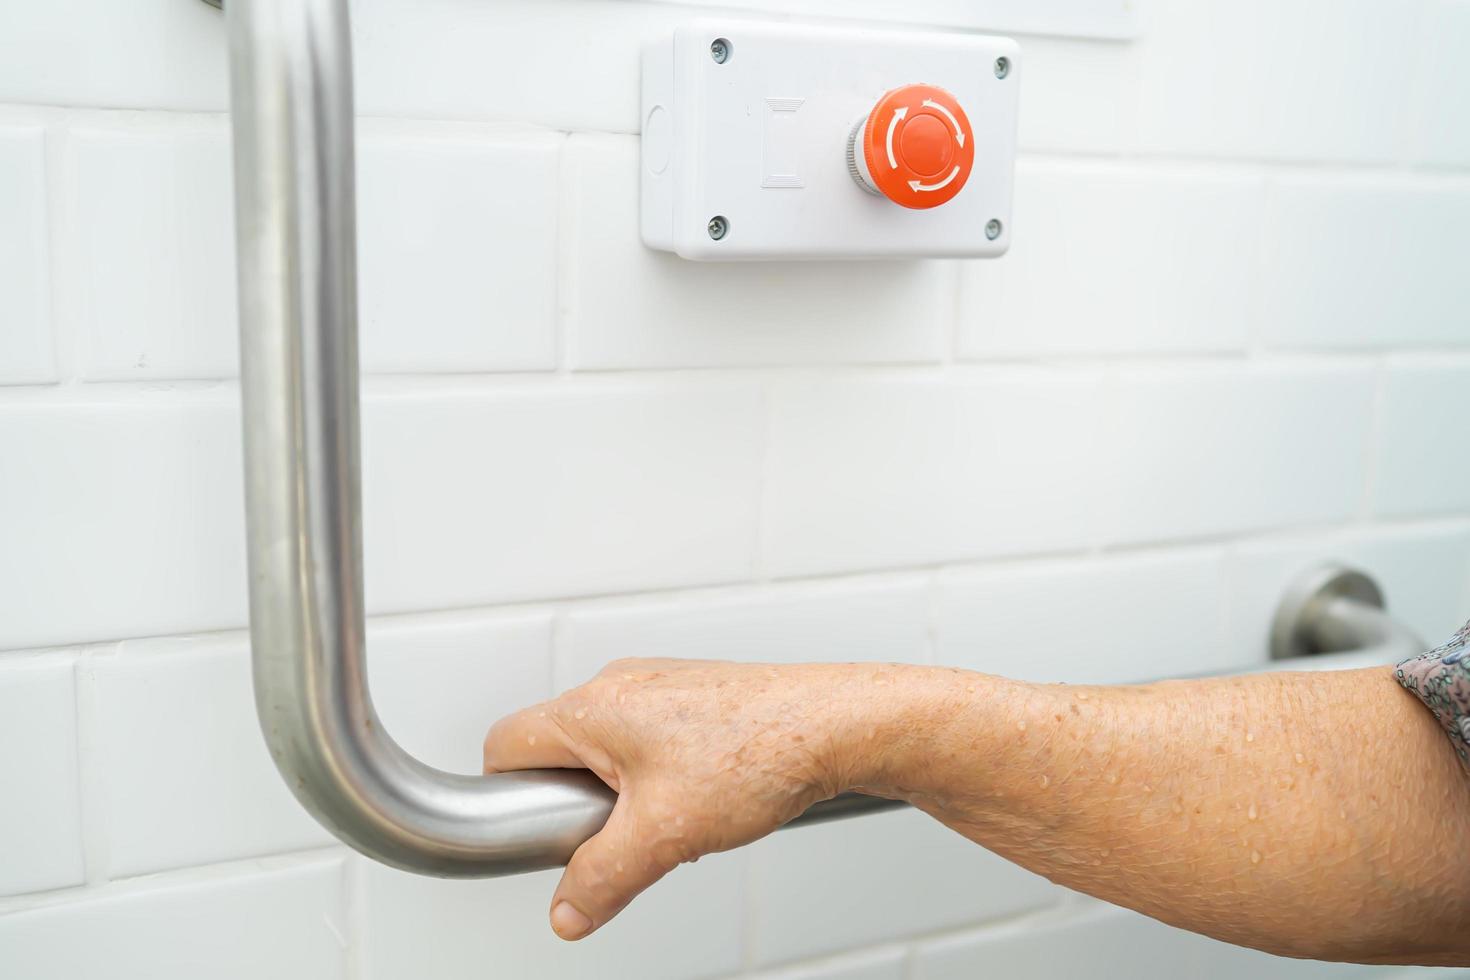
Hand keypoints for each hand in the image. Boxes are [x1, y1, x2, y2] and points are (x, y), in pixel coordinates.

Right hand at [482, 658, 885, 939]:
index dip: (507, 797)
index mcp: (594, 706)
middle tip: (618, 835)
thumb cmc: (758, 754)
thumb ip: (601, 878)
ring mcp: (658, 687)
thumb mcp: (664, 835)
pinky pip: (646, 743)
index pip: (505, 746)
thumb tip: (567, 912)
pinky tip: (700, 801)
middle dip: (573, 803)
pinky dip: (657, 779)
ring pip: (604, 751)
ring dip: (619, 796)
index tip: (540, 834)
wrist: (835, 725)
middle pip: (554, 751)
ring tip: (669, 821)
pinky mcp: (692, 698)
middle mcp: (619, 685)